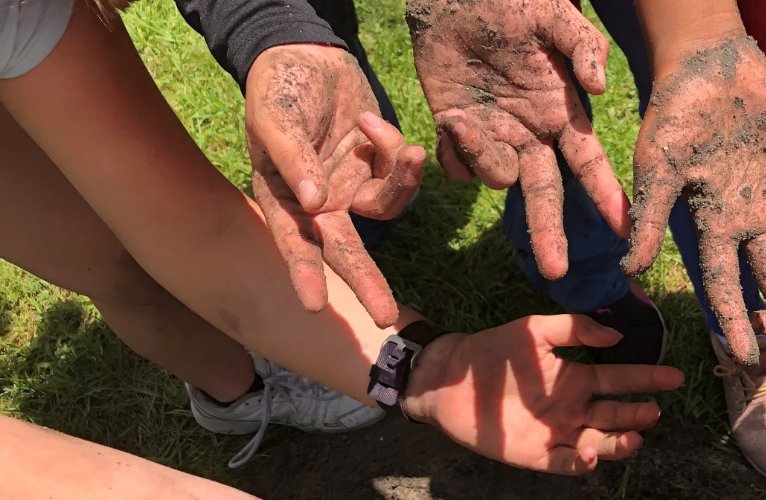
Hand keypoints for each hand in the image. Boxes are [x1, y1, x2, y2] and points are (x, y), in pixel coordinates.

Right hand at [245, 44, 423, 326]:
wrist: (307, 55)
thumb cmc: (278, 88)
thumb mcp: (275, 117)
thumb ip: (293, 158)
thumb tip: (313, 204)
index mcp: (282, 197)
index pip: (294, 242)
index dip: (304, 273)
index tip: (315, 306)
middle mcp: (317, 203)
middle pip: (345, 250)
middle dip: (366, 281)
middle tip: (385, 316)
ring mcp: (351, 187)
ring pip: (387, 207)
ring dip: (401, 179)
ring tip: (405, 147)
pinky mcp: (377, 168)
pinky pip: (399, 174)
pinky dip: (395, 149)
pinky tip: (370, 120)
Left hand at [402, 315, 685, 473]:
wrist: (452, 377)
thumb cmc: (495, 351)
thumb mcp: (536, 330)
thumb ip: (576, 329)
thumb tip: (616, 337)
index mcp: (577, 379)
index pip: (622, 380)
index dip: (649, 379)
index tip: (675, 377)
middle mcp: (574, 408)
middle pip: (616, 415)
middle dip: (638, 414)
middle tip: (652, 412)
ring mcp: (557, 433)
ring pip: (599, 442)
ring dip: (618, 442)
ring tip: (632, 437)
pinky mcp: (536, 455)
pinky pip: (566, 464)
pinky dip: (582, 463)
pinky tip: (592, 454)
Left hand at [407, 0, 624, 279]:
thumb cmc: (514, 2)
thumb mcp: (556, 16)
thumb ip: (583, 47)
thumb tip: (601, 90)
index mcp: (562, 112)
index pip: (589, 162)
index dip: (605, 194)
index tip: (622, 226)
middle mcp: (533, 134)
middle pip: (547, 195)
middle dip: (550, 232)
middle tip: (555, 270)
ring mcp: (495, 137)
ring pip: (496, 180)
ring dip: (481, 158)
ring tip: (465, 115)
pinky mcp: (458, 133)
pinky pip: (457, 169)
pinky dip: (454, 153)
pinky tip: (453, 117)